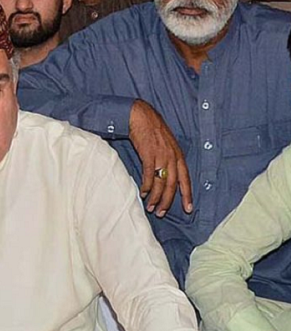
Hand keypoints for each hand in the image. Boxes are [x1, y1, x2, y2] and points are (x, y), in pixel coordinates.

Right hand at [129, 100, 192, 216]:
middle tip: (161, 213)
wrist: (141, 117)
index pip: (185, 179)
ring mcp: (161, 156)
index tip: (189, 209)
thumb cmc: (151, 131)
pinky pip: (149, 176)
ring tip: (150, 207)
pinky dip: (147, 186)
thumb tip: (164, 176)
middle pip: (173, 185)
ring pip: (161, 183)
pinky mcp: (149, 155)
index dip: (187, 195)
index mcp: (178, 156)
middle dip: (167, 201)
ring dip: (155, 197)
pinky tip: (143, 193)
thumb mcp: (165, 145)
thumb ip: (167, 160)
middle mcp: (172, 157)